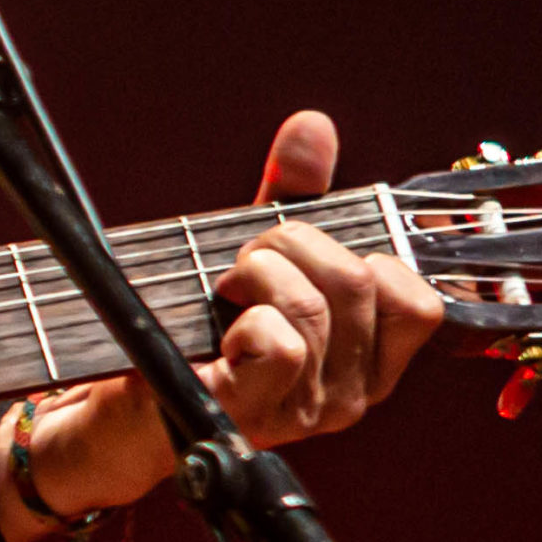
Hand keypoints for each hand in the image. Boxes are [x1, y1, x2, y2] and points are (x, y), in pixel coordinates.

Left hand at [27, 109, 447, 510]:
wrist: (122, 408)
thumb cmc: (198, 332)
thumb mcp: (258, 255)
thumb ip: (294, 194)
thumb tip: (312, 127)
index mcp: (367, 362)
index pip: (419, 302)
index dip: (366, 254)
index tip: (307, 255)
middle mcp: (350, 394)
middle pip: (357, 281)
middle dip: (290, 244)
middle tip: (244, 263)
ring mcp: (305, 411)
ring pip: (314, 305)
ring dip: (257, 272)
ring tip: (223, 291)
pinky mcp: (254, 414)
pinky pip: (280, 343)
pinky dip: (244, 315)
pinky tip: (216, 330)